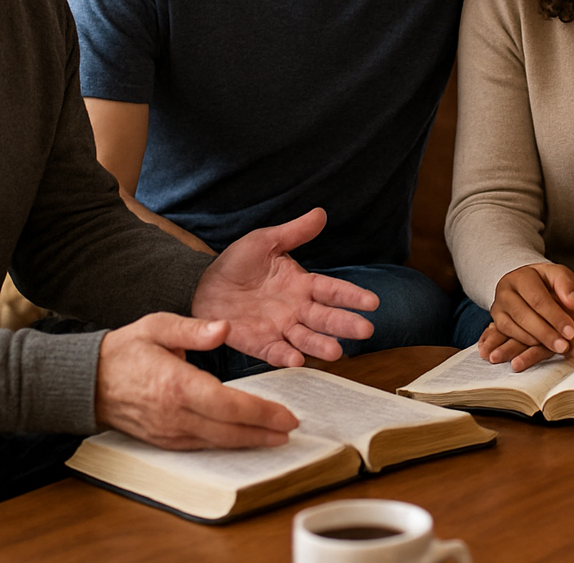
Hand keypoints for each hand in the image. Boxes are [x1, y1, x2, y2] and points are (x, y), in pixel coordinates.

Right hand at [94, 312, 298, 448]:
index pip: (229, 405)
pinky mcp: (163, 441)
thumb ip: (193, 329)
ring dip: (249, 443)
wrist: (85, 382)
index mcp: (177, 385)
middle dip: (264, 432)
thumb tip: (225, 327)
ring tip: (275, 438)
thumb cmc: (124, 351)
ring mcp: (168, 432)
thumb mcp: (156, 326)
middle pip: (229, 430)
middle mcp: (175, 415)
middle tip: (290, 430)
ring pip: (217, 443)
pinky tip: (243, 441)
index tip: (286, 415)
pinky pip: (201, 447)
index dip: (262, 413)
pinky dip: (225, 445)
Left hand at [190, 208, 378, 366]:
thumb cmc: (237, 262)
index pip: (332, 290)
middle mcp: (296, 310)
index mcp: (301, 285)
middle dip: (345, 324)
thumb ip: (294, 232)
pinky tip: (296, 360)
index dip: (352, 296)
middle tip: (365, 331)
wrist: (201, 283)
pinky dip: (285, 356)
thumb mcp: (265, 241)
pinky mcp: (258, 343)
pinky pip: (274, 352)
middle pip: (326, 318)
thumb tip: (321, 213)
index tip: (372, 302)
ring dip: (320, 345)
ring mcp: (278, 329)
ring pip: (305, 338)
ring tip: (335, 351)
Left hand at [480, 272, 573, 371]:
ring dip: (512, 348)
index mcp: (554, 296)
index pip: (524, 312)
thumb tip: (524, 331)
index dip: (506, 327)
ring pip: (534, 337)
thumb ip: (552, 311)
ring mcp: (568, 327)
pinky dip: (532, 356)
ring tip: (495, 358)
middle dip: (505, 339)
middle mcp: (558, 310)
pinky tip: (518, 365)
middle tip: (485, 352)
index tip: (488, 339)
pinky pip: (551, 351)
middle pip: (525, 325)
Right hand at [483, 263, 573, 361]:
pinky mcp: (496, 320)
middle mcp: (505, 290)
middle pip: (523, 315)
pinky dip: (523, 343)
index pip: (538, 299)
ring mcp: (497, 306)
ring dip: (534, 341)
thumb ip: (568, 286)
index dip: (555, 317)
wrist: (531, 285)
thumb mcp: (560, 276)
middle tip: (564, 346)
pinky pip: (506, 334)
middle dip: (545, 333)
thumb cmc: (548, 281)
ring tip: (555, 348)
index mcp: (521, 276)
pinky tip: (539, 347)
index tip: (572, 332)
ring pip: (511, 327)